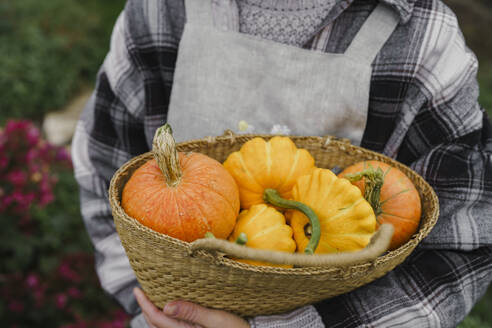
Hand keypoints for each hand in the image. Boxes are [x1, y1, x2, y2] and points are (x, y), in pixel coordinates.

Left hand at [133, 287, 249, 327]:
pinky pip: (172, 327)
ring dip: (155, 313)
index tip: (137, 289)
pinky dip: (166, 317)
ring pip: (163, 327)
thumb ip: (192, 312)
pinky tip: (170, 307)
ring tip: (152, 297)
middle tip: (142, 291)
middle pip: (156, 324)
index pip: (157, 318)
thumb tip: (167, 305)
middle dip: (146, 308)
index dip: (144, 304)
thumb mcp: (216, 319)